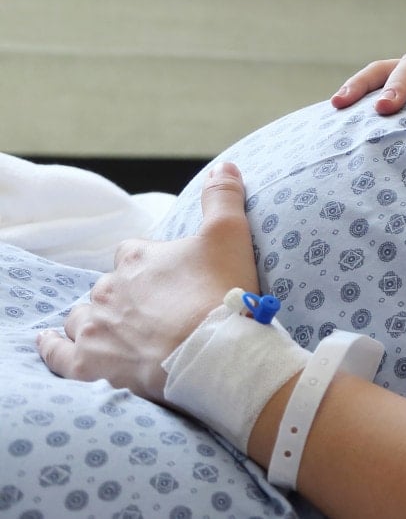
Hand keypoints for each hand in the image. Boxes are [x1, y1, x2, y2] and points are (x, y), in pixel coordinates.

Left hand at [36, 162, 257, 403]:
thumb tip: (224, 166)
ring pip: (82, 317)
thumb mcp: (230, 235)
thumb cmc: (221, 292)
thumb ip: (223, 198)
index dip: (149, 267)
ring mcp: (97, 326)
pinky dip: (55, 348)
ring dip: (96, 320)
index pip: (132, 254)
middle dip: (127, 298)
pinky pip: (61, 354)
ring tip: (117, 332)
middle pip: (108, 287)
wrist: (214, 352)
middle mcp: (110, 287)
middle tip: (159, 315)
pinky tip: (52, 343)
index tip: (170, 281)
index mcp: (137, 256)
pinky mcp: (92, 363)